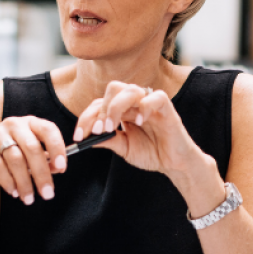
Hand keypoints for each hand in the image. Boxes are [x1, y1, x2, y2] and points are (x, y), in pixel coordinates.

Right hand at [0, 115, 67, 207]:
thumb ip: (44, 159)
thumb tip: (56, 169)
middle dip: (42, 174)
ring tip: (29, 198)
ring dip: (25, 183)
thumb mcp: (28, 154)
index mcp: (30, 123)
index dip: (57, 148)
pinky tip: (13, 192)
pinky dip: (8, 181)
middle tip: (48, 194)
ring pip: (16, 159)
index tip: (62, 168)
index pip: (48, 130)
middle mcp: (14, 124)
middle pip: (32, 148)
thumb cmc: (9, 154)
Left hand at [74, 81, 224, 213]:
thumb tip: (85, 138)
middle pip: (112, 89)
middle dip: (100, 110)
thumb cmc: (151, 153)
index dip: (86, 118)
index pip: (99, 103)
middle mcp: (134, 102)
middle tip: (97, 131)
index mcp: (122, 109)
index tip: (78, 136)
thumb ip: (107, 140)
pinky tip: (139, 121)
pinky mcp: (167, 109)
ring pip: (130, 89)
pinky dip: (145, 107)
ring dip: (115, 107)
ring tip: (112, 127)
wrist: (174, 165)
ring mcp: (150, 103)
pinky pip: (156, 97)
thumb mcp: (123, 148)